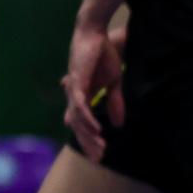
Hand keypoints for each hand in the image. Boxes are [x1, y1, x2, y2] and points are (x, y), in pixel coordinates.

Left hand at [62, 21, 124, 160]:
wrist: (96, 34)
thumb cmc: (103, 56)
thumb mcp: (113, 83)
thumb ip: (114, 103)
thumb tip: (118, 125)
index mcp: (82, 96)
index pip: (81, 123)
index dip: (88, 140)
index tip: (99, 156)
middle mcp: (74, 94)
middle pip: (77, 125)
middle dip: (88, 142)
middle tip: (100, 158)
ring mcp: (73, 87)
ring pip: (78, 118)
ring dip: (89, 134)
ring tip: (101, 147)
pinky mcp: (76, 80)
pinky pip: (79, 104)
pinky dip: (87, 117)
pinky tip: (96, 128)